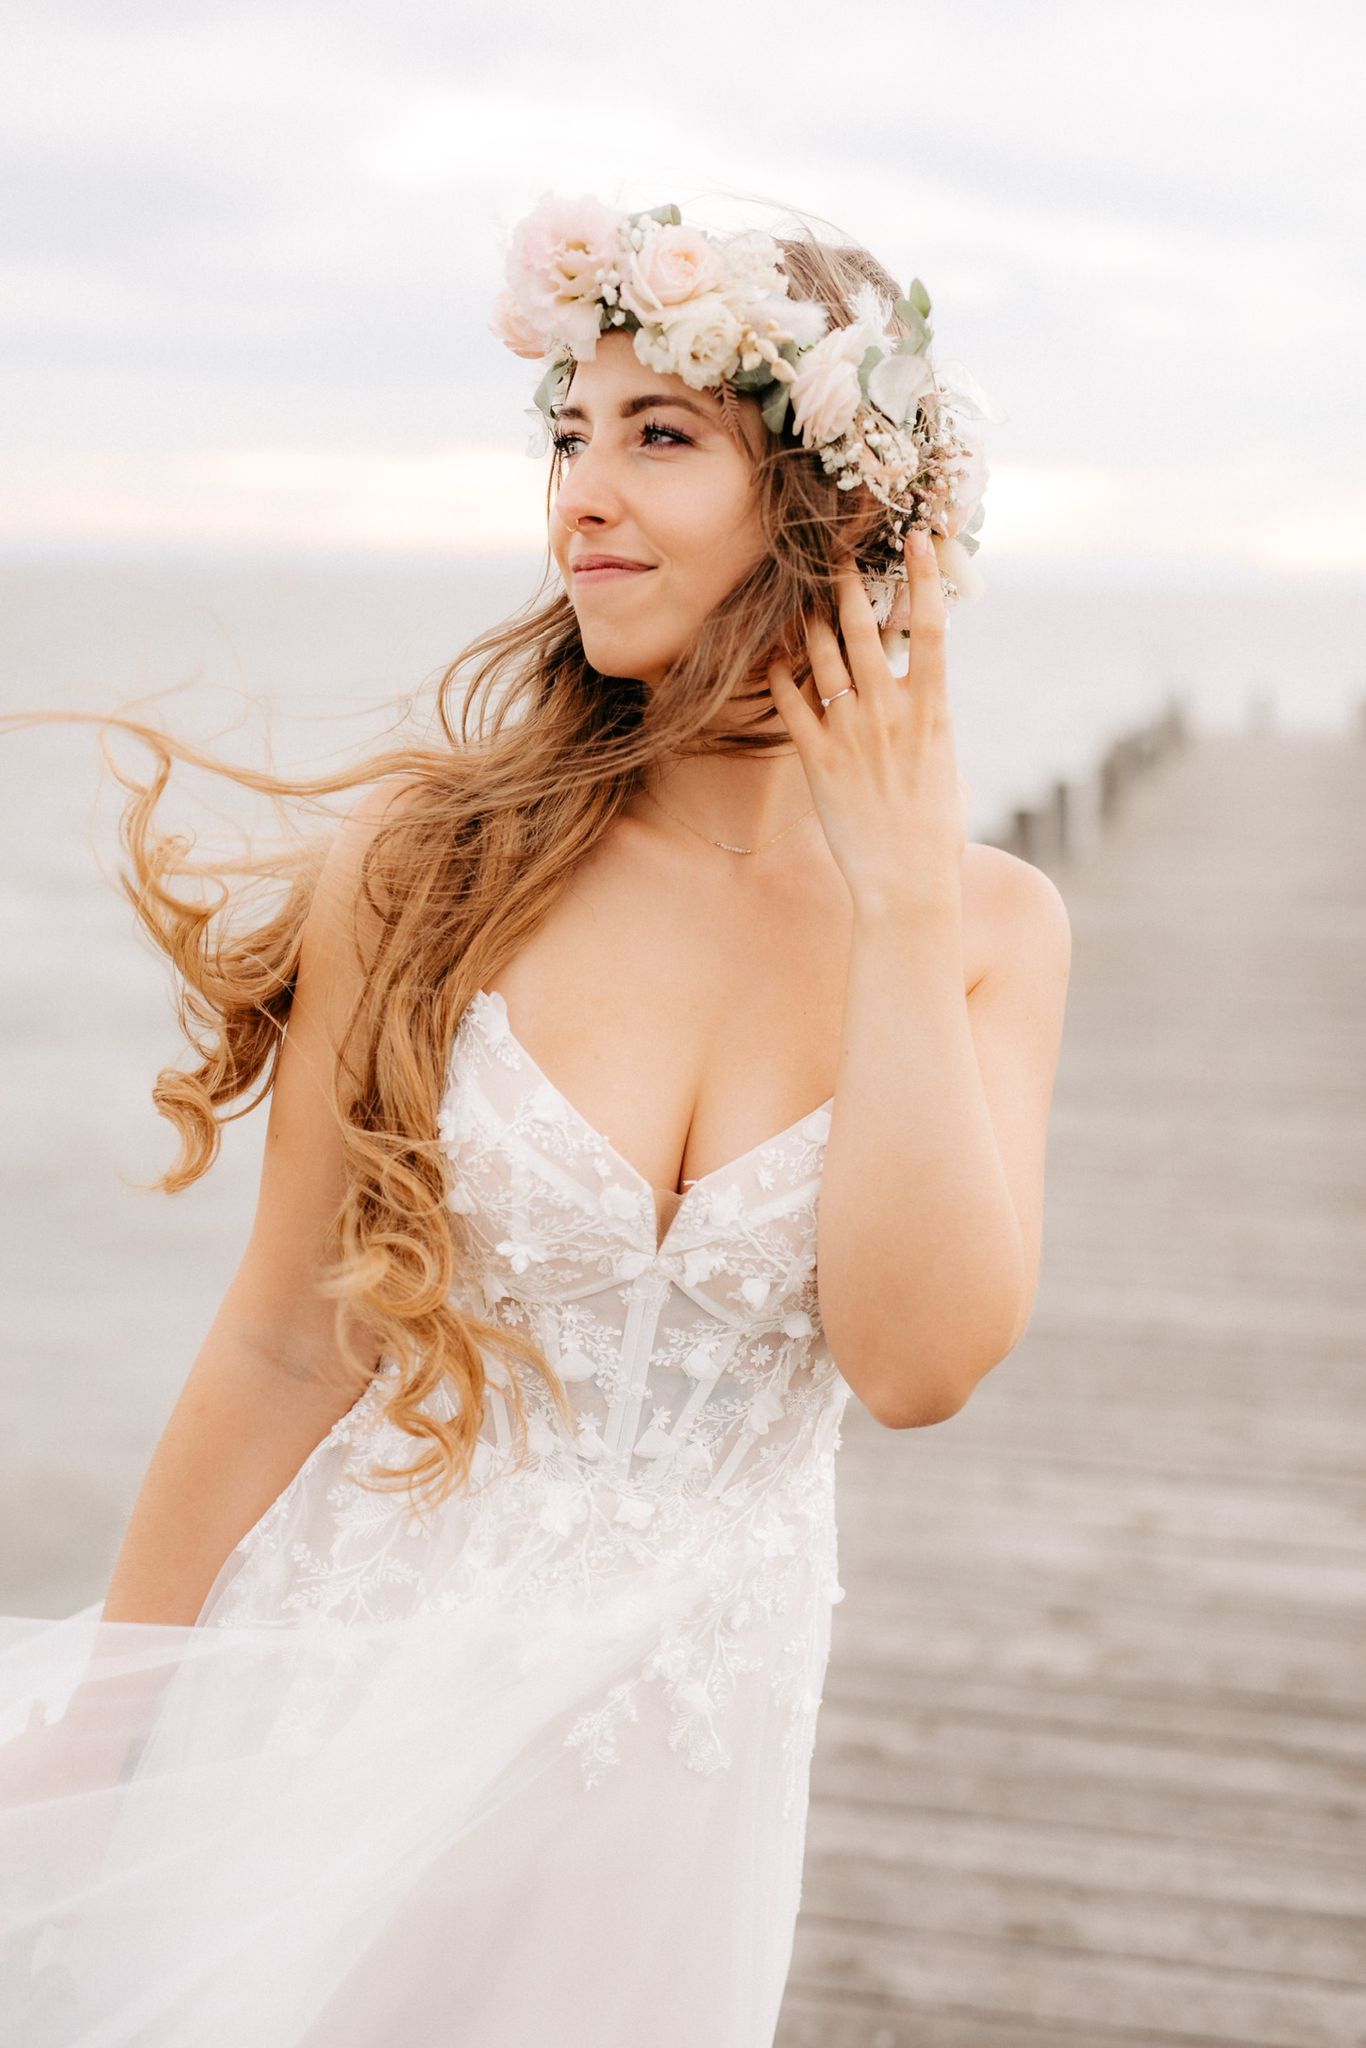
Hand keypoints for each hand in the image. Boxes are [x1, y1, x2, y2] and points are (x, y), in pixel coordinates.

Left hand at [767, 532, 969, 910]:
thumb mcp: (946, 767)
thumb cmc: (934, 833)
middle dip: (851, 586)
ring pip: (824, 658)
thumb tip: (925, 701)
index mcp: (933, 710)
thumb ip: (931, 724)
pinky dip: (780, 676)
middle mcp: (891, 712)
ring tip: (803, 597)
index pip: (932, 627)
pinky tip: (771, 658)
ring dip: (811, 622)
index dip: (924, 578)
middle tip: (838, 552)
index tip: (918, 539)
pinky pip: (791, 704)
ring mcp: (852, 733)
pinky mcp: (818, 759)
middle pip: (867, 629)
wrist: (906, 883)